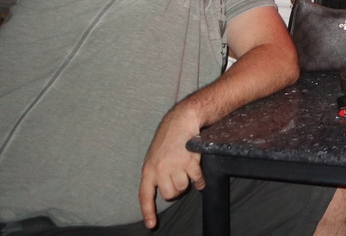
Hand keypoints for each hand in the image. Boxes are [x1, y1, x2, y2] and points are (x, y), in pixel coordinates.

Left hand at [138, 103, 202, 226]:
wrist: (182, 120)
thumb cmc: (169, 138)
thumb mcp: (155, 155)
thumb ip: (156, 173)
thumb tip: (163, 190)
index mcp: (148, 169)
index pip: (145, 195)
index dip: (148, 212)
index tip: (151, 225)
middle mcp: (160, 169)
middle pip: (170, 195)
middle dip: (177, 189)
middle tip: (179, 178)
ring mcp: (175, 166)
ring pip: (184, 188)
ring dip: (188, 181)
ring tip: (187, 168)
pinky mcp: (190, 162)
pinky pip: (197, 180)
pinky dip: (200, 181)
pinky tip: (199, 175)